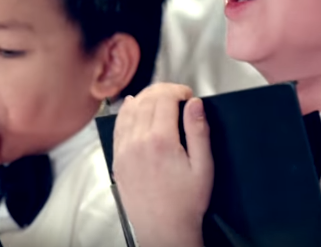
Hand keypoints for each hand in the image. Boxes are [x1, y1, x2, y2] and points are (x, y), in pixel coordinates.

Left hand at [113, 84, 211, 246]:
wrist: (164, 229)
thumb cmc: (186, 202)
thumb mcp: (203, 166)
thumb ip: (199, 131)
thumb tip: (195, 104)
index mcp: (161, 141)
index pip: (165, 99)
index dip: (178, 90)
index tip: (188, 95)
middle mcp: (138, 142)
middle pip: (147, 100)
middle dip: (163, 90)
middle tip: (177, 94)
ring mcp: (124, 151)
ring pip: (130, 110)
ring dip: (145, 97)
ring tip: (159, 98)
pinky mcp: (118, 160)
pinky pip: (118, 126)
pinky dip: (126, 111)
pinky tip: (132, 106)